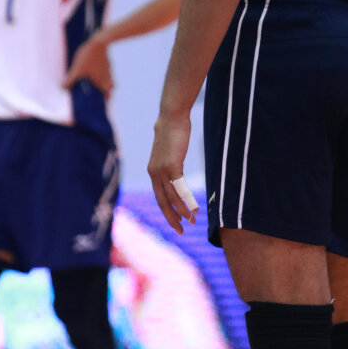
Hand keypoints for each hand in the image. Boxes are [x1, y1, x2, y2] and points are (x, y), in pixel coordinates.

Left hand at [63, 34, 113, 97]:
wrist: (99, 41)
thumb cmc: (88, 57)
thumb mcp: (77, 69)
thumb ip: (70, 80)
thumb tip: (63, 88)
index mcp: (102, 82)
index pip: (107, 96)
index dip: (105, 100)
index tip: (102, 102)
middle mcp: (108, 78)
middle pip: (110, 89)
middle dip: (105, 92)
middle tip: (98, 92)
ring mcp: (109, 70)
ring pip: (109, 80)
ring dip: (104, 82)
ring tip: (96, 82)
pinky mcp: (108, 62)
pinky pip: (107, 71)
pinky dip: (103, 73)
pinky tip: (96, 69)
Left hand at [148, 113, 195, 234]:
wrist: (171, 117)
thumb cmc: (173, 131)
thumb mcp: (169, 151)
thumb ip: (169, 162)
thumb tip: (173, 165)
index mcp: (153, 172)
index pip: (159, 197)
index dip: (167, 211)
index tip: (175, 222)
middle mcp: (154, 174)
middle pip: (163, 202)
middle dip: (172, 218)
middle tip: (181, 231)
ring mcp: (162, 170)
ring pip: (172, 198)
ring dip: (182, 211)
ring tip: (192, 221)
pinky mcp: (172, 166)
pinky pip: (180, 188)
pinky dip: (187, 200)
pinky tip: (194, 209)